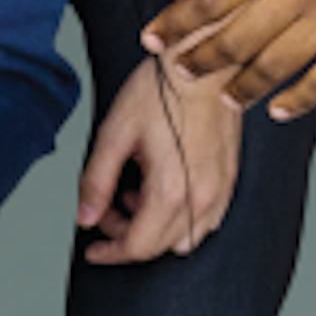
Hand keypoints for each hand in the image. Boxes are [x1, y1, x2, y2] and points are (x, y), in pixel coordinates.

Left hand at [76, 56, 240, 262]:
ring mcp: (220, 190)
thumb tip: (85, 216)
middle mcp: (202, 199)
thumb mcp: (115, 132)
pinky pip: (206, 219)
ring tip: (135, 190)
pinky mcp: (229, 178)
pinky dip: (180, 216)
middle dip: (127, 234)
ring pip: (186, 238)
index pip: (138, 247)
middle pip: (160, 246)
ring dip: (155, 227)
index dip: (110, 252)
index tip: (93, 248)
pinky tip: (162, 185)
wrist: (202, 62)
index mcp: (172, 191)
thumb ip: (97, 180)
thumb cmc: (161, 89)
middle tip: (107, 204)